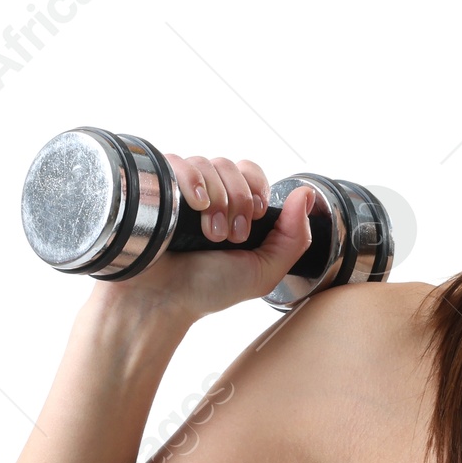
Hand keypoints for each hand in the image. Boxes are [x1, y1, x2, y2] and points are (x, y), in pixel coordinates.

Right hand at [87, 152, 317, 322]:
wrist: (160, 301)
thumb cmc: (208, 290)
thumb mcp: (264, 271)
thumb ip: (294, 237)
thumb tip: (306, 193)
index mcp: (233, 211)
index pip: (250, 173)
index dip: (257, 189)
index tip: (255, 219)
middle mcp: (207, 197)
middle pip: (232, 166)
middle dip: (239, 200)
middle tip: (231, 236)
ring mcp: (180, 191)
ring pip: (207, 163)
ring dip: (218, 198)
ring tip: (211, 234)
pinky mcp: (155, 187)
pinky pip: (177, 161)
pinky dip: (192, 180)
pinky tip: (195, 206)